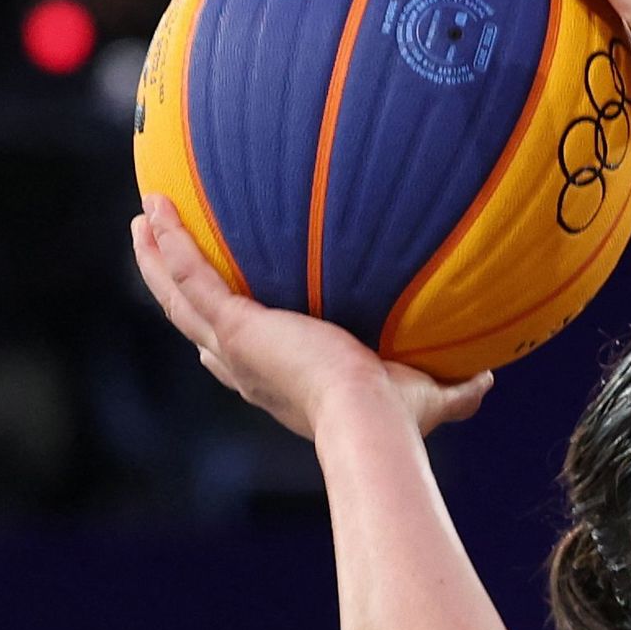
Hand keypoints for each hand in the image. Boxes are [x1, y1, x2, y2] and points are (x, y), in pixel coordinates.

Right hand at [131, 197, 488, 441]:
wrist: (370, 418)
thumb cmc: (395, 419)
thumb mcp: (427, 398)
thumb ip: (456, 390)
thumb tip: (488, 381)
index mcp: (280, 381)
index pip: (239, 358)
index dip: (222, 338)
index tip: (218, 321)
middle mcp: (247, 366)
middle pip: (194, 319)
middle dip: (174, 285)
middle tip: (158, 249)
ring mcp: (233, 346)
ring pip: (178, 295)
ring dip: (156, 256)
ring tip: (143, 219)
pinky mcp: (232, 326)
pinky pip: (188, 276)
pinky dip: (167, 244)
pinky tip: (154, 210)